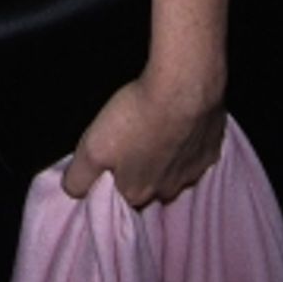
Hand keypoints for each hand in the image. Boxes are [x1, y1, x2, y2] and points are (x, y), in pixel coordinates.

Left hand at [62, 76, 225, 207]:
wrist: (183, 87)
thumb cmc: (137, 115)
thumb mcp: (91, 147)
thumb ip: (78, 175)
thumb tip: (71, 190)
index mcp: (138, 193)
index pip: (121, 195)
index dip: (113, 175)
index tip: (111, 155)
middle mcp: (167, 190)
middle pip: (148, 184)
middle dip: (140, 167)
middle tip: (132, 136)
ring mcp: (193, 171)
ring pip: (173, 169)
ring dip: (164, 153)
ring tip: (153, 125)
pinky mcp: (211, 149)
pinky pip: (195, 150)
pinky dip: (186, 139)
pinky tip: (177, 119)